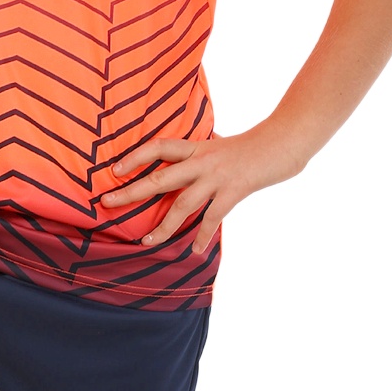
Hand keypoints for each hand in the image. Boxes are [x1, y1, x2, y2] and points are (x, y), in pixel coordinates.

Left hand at [100, 130, 303, 251]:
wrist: (284, 140)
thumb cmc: (252, 145)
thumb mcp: (221, 144)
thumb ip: (201, 154)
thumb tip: (185, 160)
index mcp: (196, 147)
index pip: (158, 147)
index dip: (135, 157)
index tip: (114, 170)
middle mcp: (202, 161)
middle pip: (160, 178)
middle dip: (132, 192)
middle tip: (107, 203)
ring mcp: (218, 176)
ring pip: (183, 204)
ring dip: (164, 226)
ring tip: (147, 242)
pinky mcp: (235, 190)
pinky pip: (214, 216)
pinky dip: (204, 235)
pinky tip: (196, 250)